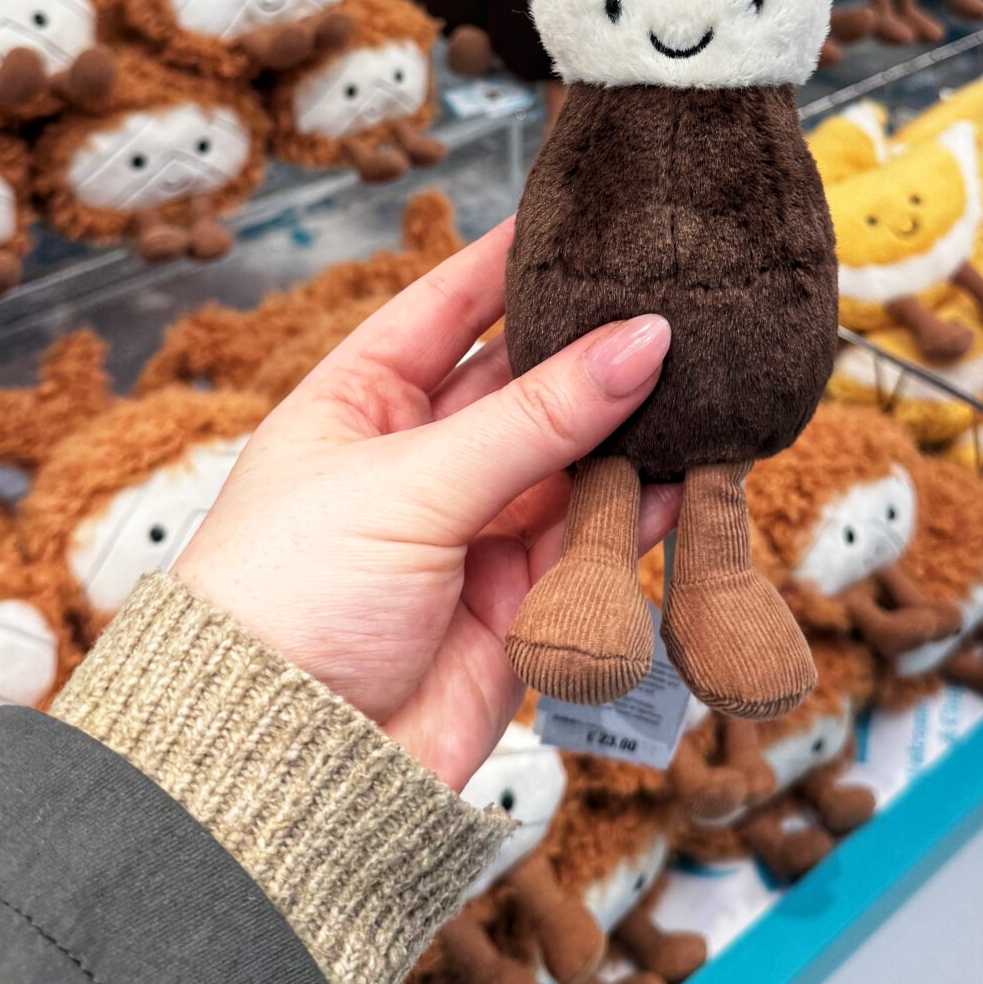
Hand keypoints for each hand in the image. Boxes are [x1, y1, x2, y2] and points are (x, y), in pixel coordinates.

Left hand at [176, 219, 675, 789]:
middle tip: (671, 297)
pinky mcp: (520, 607)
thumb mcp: (408, 484)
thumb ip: (536, 417)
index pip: (443, 308)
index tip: (577, 214)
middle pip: (523, 382)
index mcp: (356, 407)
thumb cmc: (287, 606)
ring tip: (700, 379)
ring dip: (629, 427)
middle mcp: (418, 463)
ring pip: (572, 460)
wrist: (283, 769)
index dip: (506, 261)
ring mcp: (472, 534)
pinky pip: (594, 540)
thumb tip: (641, 337)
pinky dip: (641, 509)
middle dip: (590, 347)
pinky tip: (686, 470)